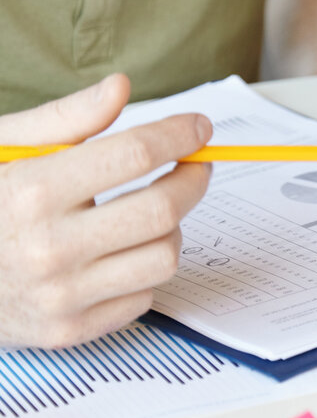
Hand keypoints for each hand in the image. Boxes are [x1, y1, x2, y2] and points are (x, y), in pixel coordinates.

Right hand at [0, 74, 211, 347]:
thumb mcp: (2, 149)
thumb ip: (63, 119)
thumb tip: (119, 87)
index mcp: (30, 191)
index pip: (133, 155)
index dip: (177, 136)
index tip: (197, 129)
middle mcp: (48, 247)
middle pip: (162, 210)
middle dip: (191, 181)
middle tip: (193, 166)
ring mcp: (61, 295)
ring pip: (164, 257)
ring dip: (170, 230)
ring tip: (149, 212)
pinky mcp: (69, 330)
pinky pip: (143, 297)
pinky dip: (142, 271)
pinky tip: (120, 253)